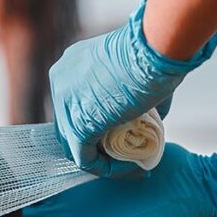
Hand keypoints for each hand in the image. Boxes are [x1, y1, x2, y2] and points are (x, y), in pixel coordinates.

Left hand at [49, 0, 216, 175]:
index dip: (99, 123)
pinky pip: (85, 159)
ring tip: (133, 164)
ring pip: (75, 145)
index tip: (128, 134)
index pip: (76, 104)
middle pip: (71, 124)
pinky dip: (106, 168)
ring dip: (103, 160)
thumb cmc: (156, 50)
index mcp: (71, 64)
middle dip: (98, 144)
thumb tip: (151, 120)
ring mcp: (64, 103)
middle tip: (128, 155)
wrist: (155, 48)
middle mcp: (60, 81)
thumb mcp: (138, 71)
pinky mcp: (77, 125)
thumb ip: (137, 96)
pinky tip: (131, 168)